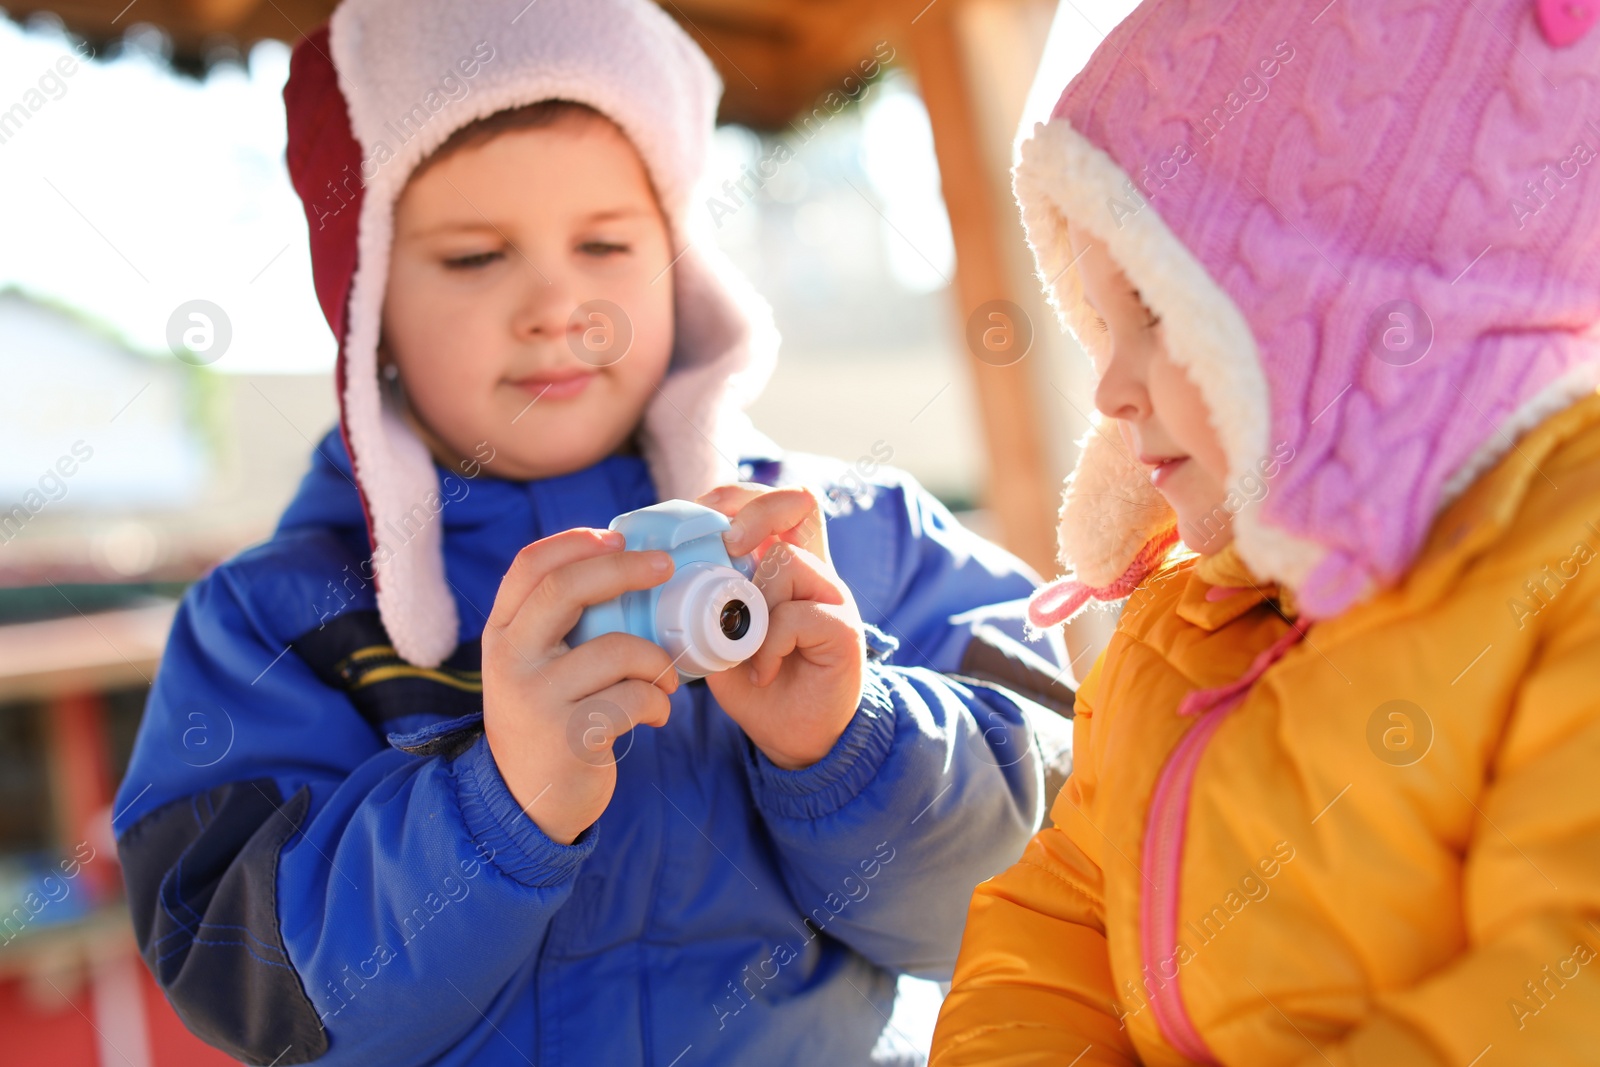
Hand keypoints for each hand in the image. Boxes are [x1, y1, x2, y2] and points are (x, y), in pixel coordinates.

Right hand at [481, 528, 679, 844]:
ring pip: (615, 649)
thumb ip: (557, 624)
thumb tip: (622, 564)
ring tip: (667, 679)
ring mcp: (534, 698)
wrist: (526, 805)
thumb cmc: (548, 721)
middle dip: (624, 569)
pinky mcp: (567, 736)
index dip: (576, 542)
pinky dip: (658, 703)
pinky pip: (632, 698)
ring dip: (657, 660)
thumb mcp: (533, 667)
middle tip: (666, 568)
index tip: (620, 536)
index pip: (529, 566)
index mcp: (502, 634)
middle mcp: (509, 660)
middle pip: (565, 588)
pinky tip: (656, 715)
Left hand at [696, 484, 865, 769]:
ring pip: (787, 561)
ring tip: (739, 644)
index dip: (736, 496)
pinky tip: (762, 671)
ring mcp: (832, 596)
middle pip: (797, 501)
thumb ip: (700, 604)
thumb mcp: (714, 640)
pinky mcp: (844, 628)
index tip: (697, 516)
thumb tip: (660, 574)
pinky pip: (797, 615)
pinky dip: (768, 643)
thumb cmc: (756, 687)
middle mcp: (813, 570)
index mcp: (781, 566)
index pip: (770, 501)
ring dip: (751, 600)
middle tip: (726, 542)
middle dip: (752, 510)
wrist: (797, 740)